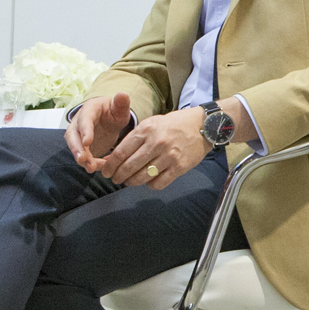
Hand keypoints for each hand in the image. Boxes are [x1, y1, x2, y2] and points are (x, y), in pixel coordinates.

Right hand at [68, 92, 135, 170]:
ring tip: (91, 168)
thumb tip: (123, 94)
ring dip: (82, 158)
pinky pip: (82, 155)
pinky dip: (89, 162)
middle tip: (83, 160)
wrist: (107, 119)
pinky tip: (99, 168)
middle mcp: (78, 123)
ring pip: (75, 147)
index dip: (85, 131)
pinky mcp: (81, 147)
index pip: (84, 120)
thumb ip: (121, 103)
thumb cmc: (113, 111)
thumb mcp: (119, 108)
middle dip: (77, 148)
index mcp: (88, 110)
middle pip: (73, 136)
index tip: (87, 142)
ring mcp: (78, 136)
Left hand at [95, 106, 211, 191]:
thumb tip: (113, 158)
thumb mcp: (151, 124)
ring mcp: (169, 156)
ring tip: (129, 181)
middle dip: (118, 176)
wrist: (202, 126)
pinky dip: (150, 185)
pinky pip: (158, 183)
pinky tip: (149, 180)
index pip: (121, 152)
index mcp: (146, 129)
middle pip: (129, 166)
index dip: (110, 165)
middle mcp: (156, 142)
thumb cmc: (173, 125)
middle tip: (115, 179)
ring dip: (132, 182)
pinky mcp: (179, 167)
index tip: (106, 171)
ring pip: (142, 177)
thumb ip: (133, 139)